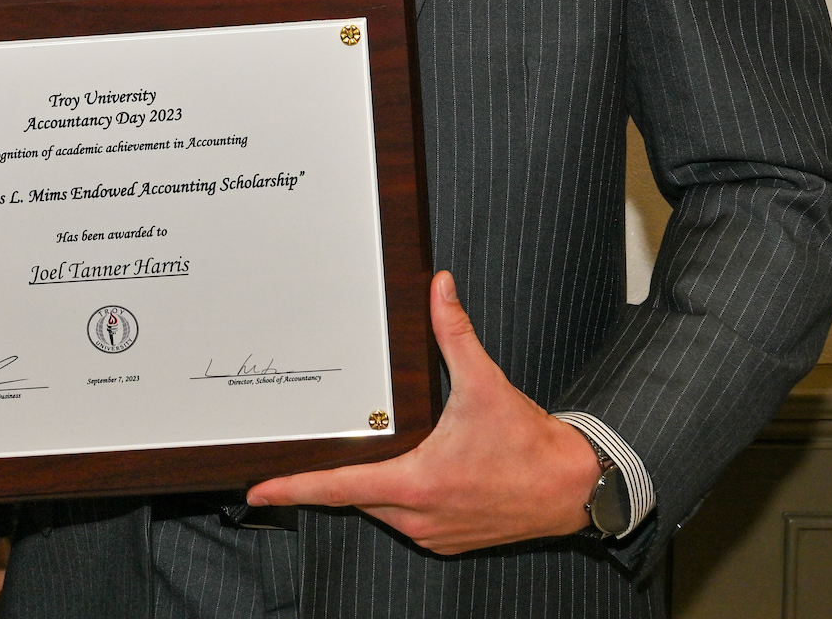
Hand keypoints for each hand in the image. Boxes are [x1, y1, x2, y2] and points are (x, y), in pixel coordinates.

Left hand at [246, 271, 601, 554]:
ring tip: (390, 452)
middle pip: (355, 496)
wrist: (572, 487)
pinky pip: (406, 520)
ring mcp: (432, 533)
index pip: (337, 487)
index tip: (258, 489)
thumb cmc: (529, 445)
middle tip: (318, 450)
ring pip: (380, 509)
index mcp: (416, 482)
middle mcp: (418, 516)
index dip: (293, 488)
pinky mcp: (446, 541)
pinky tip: (416, 472)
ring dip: (375, 483)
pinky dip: (401, 498)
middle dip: (337, 472)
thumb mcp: (485, 383)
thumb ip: (454, 333)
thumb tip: (439, 289)